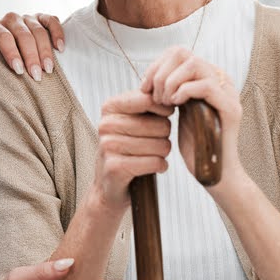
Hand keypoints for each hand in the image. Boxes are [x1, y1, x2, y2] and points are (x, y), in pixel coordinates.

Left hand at [0, 12, 64, 79]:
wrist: (6, 54)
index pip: (3, 36)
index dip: (11, 53)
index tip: (19, 71)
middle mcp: (9, 19)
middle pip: (23, 34)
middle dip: (31, 56)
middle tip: (36, 76)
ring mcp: (26, 18)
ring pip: (38, 29)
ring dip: (45, 50)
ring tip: (49, 70)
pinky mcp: (41, 18)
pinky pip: (51, 20)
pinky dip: (57, 32)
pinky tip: (60, 48)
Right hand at [92, 90, 174, 209]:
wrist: (109, 185)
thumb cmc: (129, 149)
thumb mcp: (134, 120)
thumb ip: (149, 104)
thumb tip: (173, 95)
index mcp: (110, 107)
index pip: (149, 99)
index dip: (165, 111)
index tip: (164, 118)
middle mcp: (106, 124)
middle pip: (160, 125)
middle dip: (165, 137)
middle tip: (153, 144)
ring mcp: (108, 146)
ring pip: (160, 145)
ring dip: (162, 154)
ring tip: (150, 156)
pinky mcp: (115, 167)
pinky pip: (155, 162)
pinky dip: (160, 167)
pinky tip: (152, 168)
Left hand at [140, 48, 241, 182]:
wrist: (215, 174)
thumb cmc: (196, 145)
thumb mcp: (181, 111)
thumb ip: (173, 91)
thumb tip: (152, 76)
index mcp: (209, 78)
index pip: (179, 52)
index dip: (156, 66)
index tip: (144, 87)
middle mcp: (221, 80)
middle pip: (185, 53)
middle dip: (161, 72)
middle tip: (154, 96)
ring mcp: (229, 92)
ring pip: (195, 64)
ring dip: (171, 82)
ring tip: (164, 102)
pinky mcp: (230, 108)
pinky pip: (205, 86)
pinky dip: (184, 92)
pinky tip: (175, 106)